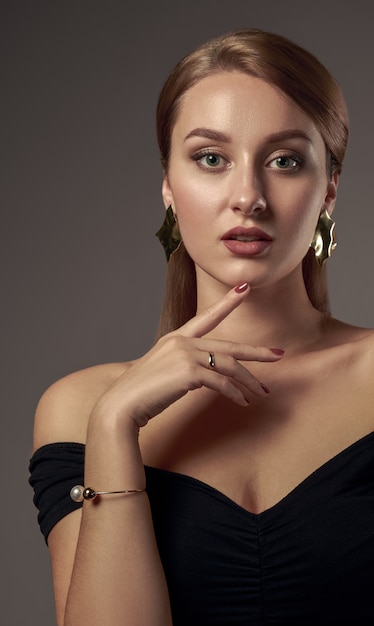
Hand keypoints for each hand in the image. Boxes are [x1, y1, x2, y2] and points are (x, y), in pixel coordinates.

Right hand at [95, 283, 283, 428]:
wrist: (123, 403)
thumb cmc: (141, 391)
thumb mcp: (164, 372)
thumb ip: (184, 366)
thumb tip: (203, 376)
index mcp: (176, 338)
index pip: (207, 317)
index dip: (228, 302)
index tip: (244, 288)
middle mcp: (182, 341)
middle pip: (229, 346)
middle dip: (256, 352)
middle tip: (278, 354)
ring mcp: (186, 355)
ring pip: (229, 366)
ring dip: (249, 381)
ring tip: (262, 393)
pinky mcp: (190, 372)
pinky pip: (222, 383)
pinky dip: (235, 394)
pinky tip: (243, 403)